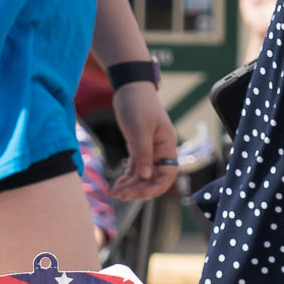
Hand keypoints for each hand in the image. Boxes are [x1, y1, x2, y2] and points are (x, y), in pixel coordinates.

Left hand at [108, 83, 179, 199]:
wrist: (130, 88)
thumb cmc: (138, 104)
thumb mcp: (140, 129)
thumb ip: (144, 153)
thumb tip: (146, 176)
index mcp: (167, 146)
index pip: (168, 174)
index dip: (156, 188)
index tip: (139, 194)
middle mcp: (160, 151)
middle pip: (154, 179)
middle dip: (139, 189)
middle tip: (121, 195)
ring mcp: (149, 151)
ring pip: (142, 176)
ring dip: (130, 186)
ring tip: (115, 192)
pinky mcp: (138, 149)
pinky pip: (135, 169)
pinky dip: (127, 179)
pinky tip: (117, 185)